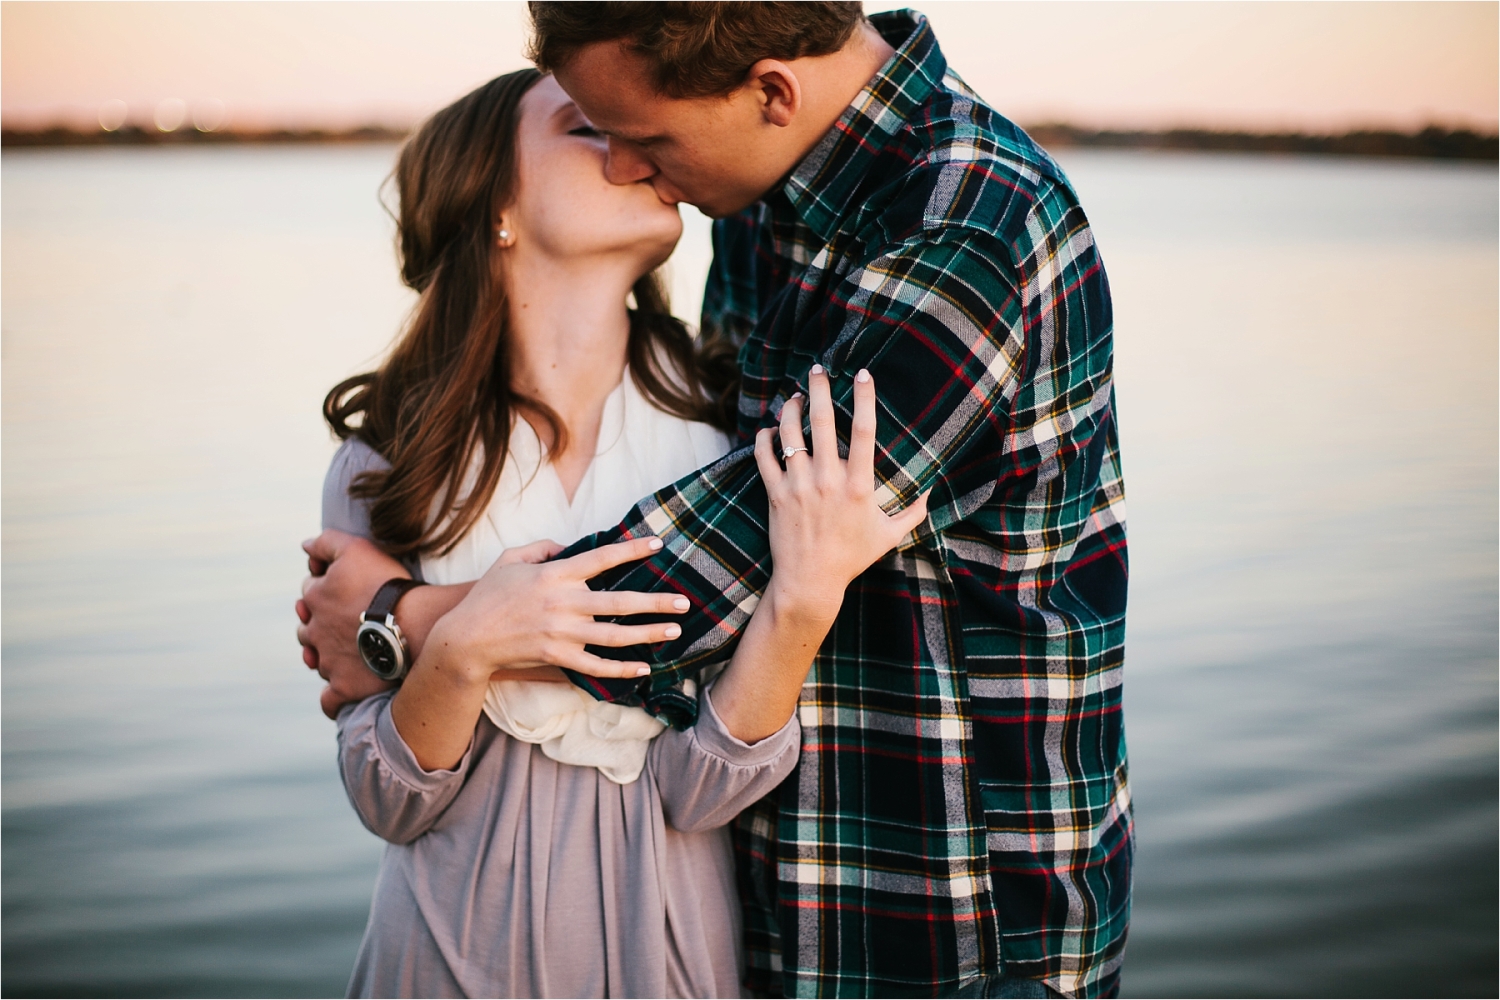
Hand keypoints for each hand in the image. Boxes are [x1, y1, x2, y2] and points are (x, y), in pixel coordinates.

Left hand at [297, 530, 408, 719]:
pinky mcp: (344, 687)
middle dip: (320, 624)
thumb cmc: (387, 584)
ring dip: (325, 656)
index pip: (310, 590)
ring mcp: (328, 661)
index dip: (326, 587)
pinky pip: (329, 700)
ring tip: (348, 652)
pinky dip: (332, 698)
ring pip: (317, 660)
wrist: (412, 623)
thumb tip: (303, 546)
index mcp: (316, 598)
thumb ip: (326, 543)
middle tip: (346, 622)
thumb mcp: (356, 549)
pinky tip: (340, 692)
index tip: (347, 589)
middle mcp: (315, 631)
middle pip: (308, 627)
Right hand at [423, 535, 691, 684]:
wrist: (467, 639)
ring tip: (674, 631)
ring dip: (648, 634)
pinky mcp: (557, 658)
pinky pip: (597, 666)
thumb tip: (567, 545)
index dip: (632, 550)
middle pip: (620, 601)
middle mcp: (564, 603)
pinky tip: (644, 667)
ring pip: (615, 635)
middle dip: (655, 601)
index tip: (659, 544)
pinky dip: (622, 669)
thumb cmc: (488, 596)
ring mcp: (562, 633)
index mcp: (555, 574)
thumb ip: (542, 547)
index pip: (602, 558)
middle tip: (683, 601)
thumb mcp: (509, 559)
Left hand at [753, 364, 928, 622]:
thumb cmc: (851, 559)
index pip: (862, 431)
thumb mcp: (888, 536)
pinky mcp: (775, 495)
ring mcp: (798, 485)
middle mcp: (827, 479)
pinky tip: (769, 429)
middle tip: (818, 369)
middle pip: (821, 422)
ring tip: (793, 397)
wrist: (810, 582)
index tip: (863, 374)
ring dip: (790, 409)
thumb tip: (931, 494)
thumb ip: (912, 513)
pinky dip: (764, 438)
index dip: (864, 399)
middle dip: (819, 389)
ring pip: (789, 434)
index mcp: (857, 485)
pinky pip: (764, 457)